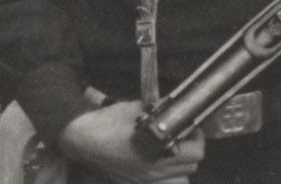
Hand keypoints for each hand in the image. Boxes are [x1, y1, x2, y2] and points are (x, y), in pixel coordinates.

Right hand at [58, 101, 204, 183]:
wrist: (82, 140)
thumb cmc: (107, 122)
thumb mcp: (133, 109)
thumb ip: (157, 108)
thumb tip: (173, 105)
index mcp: (157, 151)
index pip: (195, 151)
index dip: (198, 136)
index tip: (191, 125)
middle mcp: (157, 171)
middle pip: (193, 166)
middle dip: (192, 148)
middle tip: (183, 134)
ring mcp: (148, 181)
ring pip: (183, 179)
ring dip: (183, 166)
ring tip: (173, 151)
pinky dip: (170, 177)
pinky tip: (161, 164)